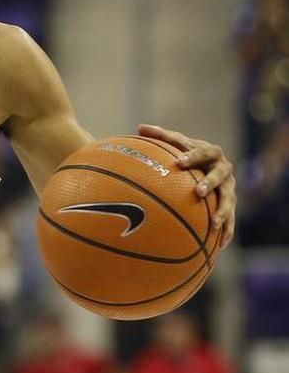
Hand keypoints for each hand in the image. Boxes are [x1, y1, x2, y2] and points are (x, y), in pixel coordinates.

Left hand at [139, 124, 236, 246]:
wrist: (210, 165)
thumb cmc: (187, 154)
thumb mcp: (175, 144)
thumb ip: (161, 136)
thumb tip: (140, 127)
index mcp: (211, 152)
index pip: (203, 152)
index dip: (192, 156)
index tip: (179, 162)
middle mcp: (224, 169)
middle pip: (220, 175)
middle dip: (210, 183)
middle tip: (198, 192)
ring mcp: (229, 187)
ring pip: (229, 199)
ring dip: (224, 211)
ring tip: (214, 224)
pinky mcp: (230, 204)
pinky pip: (231, 219)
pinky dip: (227, 231)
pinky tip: (221, 245)